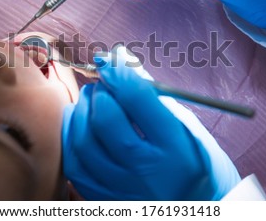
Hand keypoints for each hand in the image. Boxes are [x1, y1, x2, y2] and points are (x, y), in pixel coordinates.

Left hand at [62, 47, 239, 199]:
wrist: (194, 209)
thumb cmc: (192, 164)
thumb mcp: (186, 128)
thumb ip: (154, 95)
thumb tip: (121, 59)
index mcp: (176, 150)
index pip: (137, 99)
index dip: (118, 73)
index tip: (111, 64)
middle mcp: (147, 172)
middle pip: (105, 121)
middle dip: (99, 93)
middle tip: (103, 85)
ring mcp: (122, 189)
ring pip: (83, 142)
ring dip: (80, 111)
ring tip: (90, 100)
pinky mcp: (104, 199)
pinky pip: (74, 164)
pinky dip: (71, 136)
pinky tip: (78, 123)